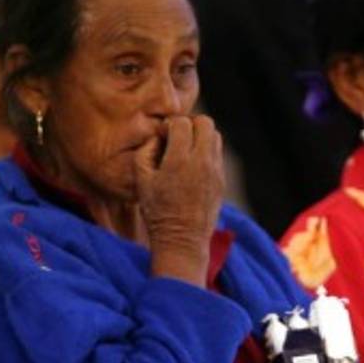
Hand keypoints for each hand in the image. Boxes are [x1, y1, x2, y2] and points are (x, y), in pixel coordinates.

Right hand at [136, 115, 224, 284]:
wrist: (182, 240)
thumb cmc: (157, 211)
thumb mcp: (141, 180)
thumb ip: (146, 150)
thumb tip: (159, 136)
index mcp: (180, 160)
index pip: (182, 123)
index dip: (169, 125)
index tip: (162, 136)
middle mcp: (202, 162)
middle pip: (205, 123)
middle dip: (189, 124)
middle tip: (177, 137)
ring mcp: (215, 171)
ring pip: (215, 136)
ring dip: (200, 136)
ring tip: (186, 150)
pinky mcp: (222, 180)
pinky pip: (217, 154)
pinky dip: (206, 152)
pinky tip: (192, 166)